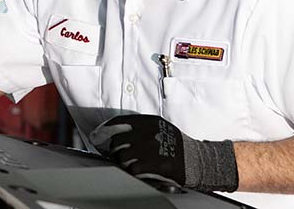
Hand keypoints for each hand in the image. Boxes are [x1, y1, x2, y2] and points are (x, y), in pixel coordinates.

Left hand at [89, 114, 238, 191]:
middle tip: (122, 156)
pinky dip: (133, 172)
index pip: (118, 122)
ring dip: (124, 163)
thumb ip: (139, 127)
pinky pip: (131, 169)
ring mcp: (150, 148)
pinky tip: (142, 171)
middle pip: (117, 142)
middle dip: (115, 151)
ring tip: (135, 164)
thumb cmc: (176, 146)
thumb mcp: (160, 128)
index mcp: (149, 121)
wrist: (198, 161)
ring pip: (121, 157)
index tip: (95, 136)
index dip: (103, 130)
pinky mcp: (154, 163)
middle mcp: (148, 132)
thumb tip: (112, 132)